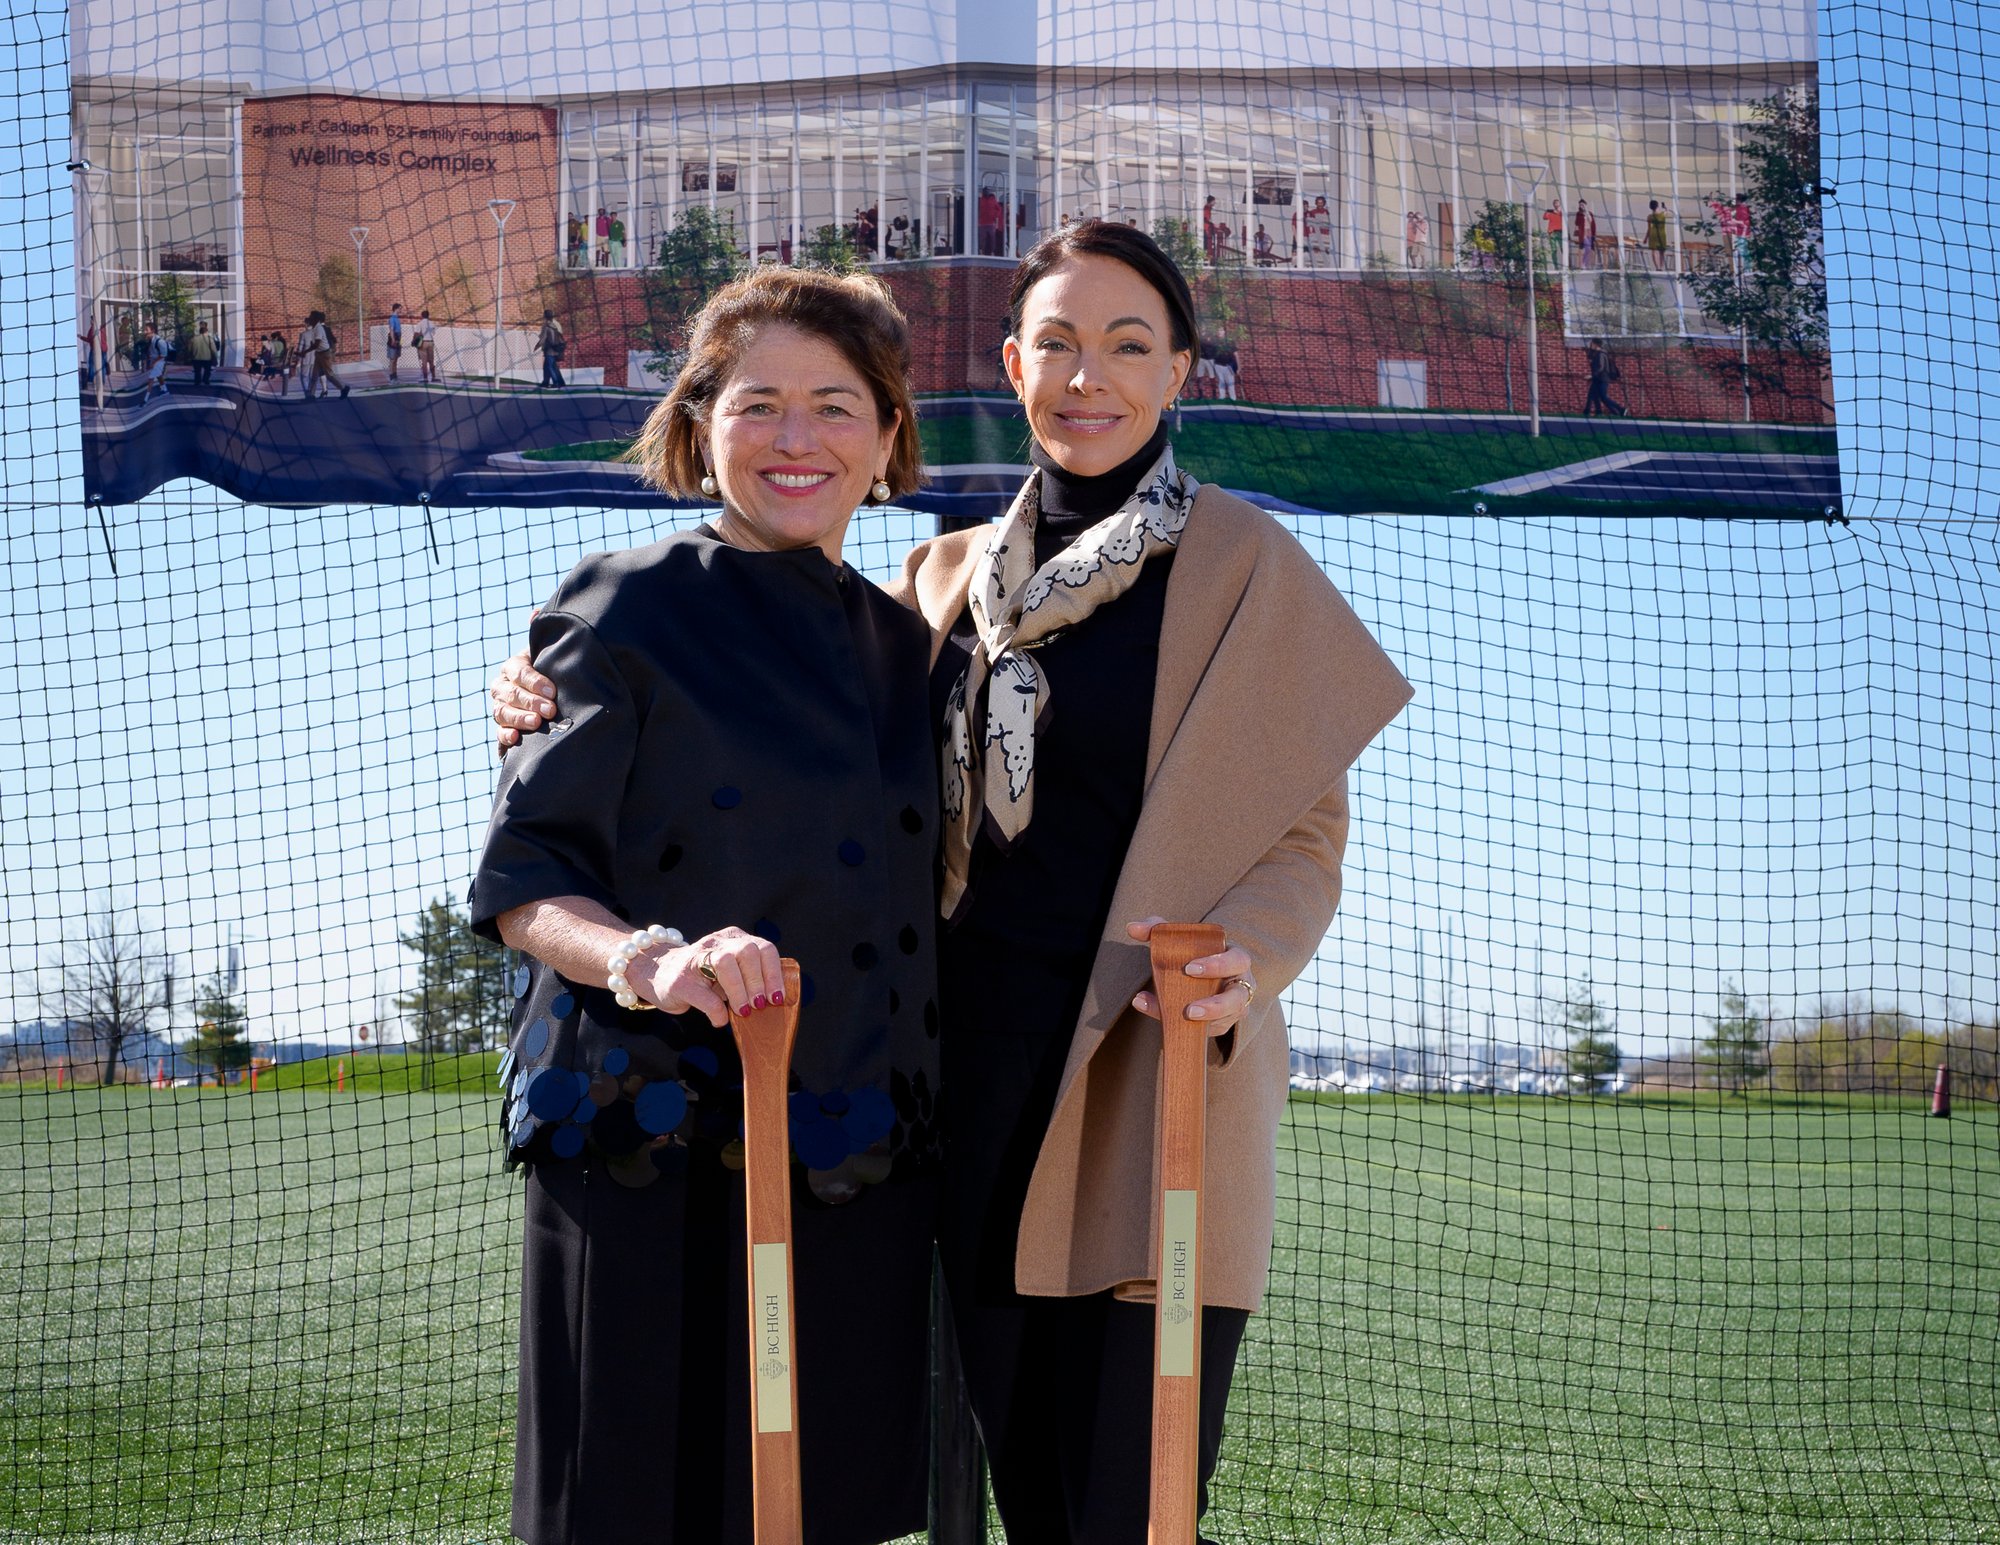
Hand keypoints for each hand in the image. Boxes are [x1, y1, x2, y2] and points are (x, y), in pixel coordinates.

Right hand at [491, 612, 555, 758]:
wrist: (549, 697)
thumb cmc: (550, 673)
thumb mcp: (548, 655)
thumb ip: (543, 638)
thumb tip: (535, 612)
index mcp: (513, 666)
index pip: (518, 672)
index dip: (534, 681)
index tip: (552, 692)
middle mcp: (502, 686)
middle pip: (511, 693)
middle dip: (530, 701)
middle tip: (551, 709)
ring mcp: (500, 706)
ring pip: (502, 712)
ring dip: (519, 718)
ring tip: (537, 723)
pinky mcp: (503, 727)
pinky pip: (499, 732)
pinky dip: (505, 736)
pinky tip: (515, 739)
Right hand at [632, 926, 782, 1028]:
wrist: (656, 972)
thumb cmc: (701, 976)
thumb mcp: (729, 970)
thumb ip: (749, 977)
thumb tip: (775, 1001)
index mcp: (733, 939)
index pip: (763, 947)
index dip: (774, 973)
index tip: (778, 997)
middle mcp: (716, 943)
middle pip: (747, 951)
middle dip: (758, 981)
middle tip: (760, 1005)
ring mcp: (695, 959)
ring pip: (726, 964)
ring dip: (740, 992)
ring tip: (743, 1011)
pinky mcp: (680, 981)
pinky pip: (705, 996)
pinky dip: (717, 1012)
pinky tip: (720, 1020)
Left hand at [1125, 917, 1255, 1038]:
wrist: (1202, 975)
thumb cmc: (1195, 954)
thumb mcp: (1181, 939)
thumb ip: (1157, 930)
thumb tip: (1132, 928)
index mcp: (1235, 959)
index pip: (1237, 960)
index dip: (1218, 965)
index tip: (1189, 968)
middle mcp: (1239, 985)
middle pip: (1237, 999)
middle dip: (1216, 1005)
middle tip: (1190, 1009)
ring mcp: (1234, 1008)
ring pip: (1226, 1020)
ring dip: (1205, 1022)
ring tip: (1183, 1019)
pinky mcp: (1222, 1024)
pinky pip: (1209, 1029)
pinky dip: (1186, 1027)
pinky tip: (1167, 1023)